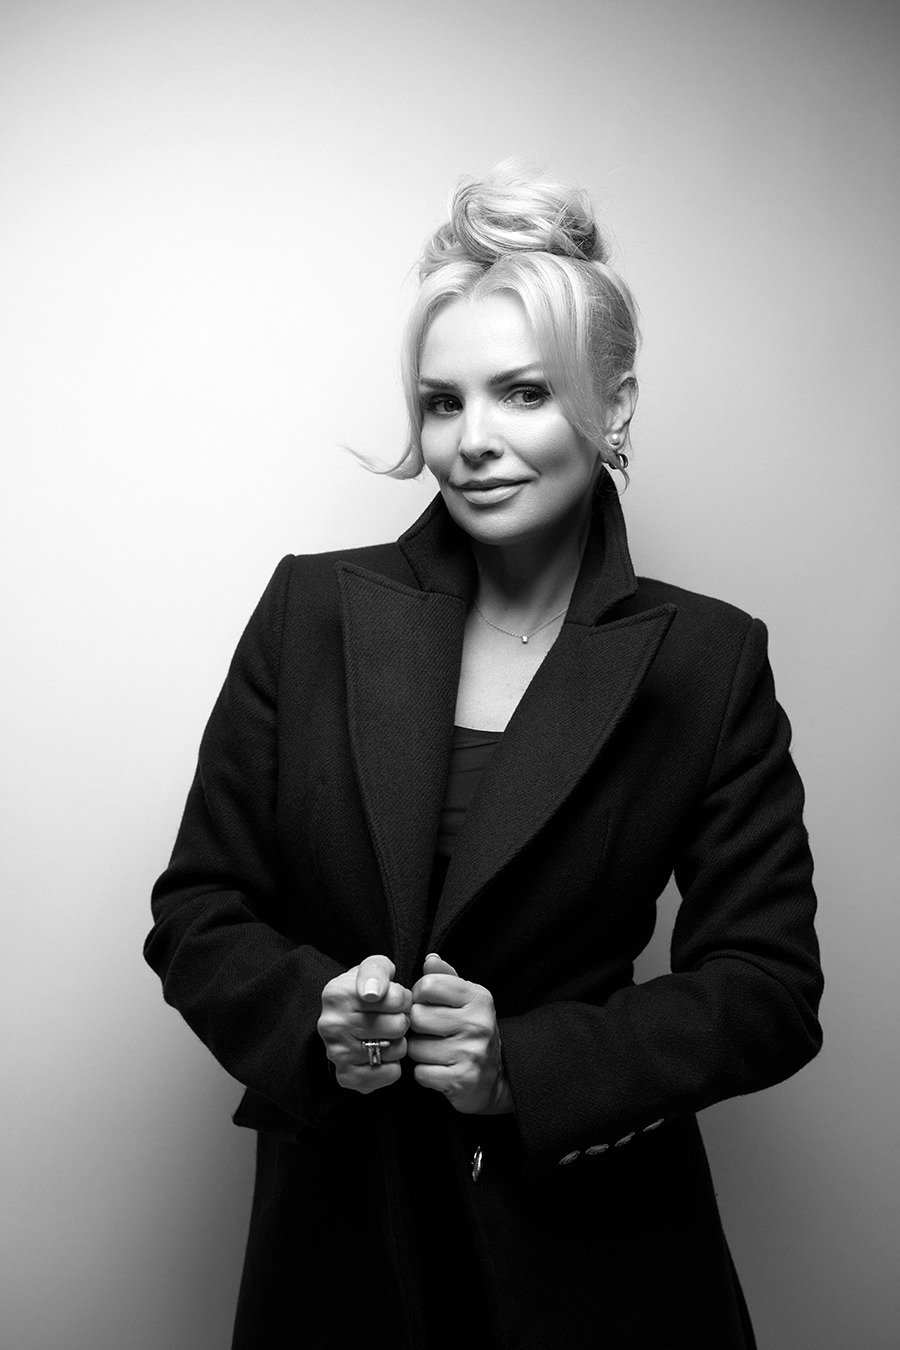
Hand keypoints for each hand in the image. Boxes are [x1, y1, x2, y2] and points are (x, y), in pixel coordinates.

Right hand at [317, 954, 410, 1093]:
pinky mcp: (347, 1077)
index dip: (403, 998)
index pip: (397, 998)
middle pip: (398, 1025)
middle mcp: (332, 1025)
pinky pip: (391, 1074)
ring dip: (398, 1042)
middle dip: (402, 1020)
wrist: (344, 1019)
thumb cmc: (364, 992)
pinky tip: (380, 1054)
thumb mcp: (372, 968)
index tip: (392, 1000)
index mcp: (337, 993)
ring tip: (385, 1035)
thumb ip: (376, 971)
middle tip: (390, 1018)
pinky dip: (392, 1065)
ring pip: (396, 1050)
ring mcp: (337, 1053)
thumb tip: (372, 993)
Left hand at [408, 954, 512, 1114]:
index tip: (427, 1004)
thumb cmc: (472, 1031)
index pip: (428, 985)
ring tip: (435, 1051)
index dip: (419, 996)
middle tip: (430, 1032)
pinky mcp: (462, 1080)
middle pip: (417, 1016)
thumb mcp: (465, 999)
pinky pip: (421, 1073)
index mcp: (478, 998)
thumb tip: (430, 959)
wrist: (496, 1077)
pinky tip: (439, 1069)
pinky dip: (424, 1073)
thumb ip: (445, 977)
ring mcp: (471, 1053)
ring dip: (419, 1052)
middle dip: (417, 1026)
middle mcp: (478, 1023)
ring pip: (415, 1047)